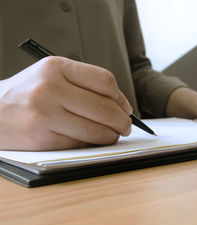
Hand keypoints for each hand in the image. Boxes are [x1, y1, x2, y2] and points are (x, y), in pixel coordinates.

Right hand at [0, 56, 132, 150]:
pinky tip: (91, 140)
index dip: (121, 98)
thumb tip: (123, 106)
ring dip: (111, 136)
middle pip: (105, 109)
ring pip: (97, 131)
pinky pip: (81, 144)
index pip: (105, 81)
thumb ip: (86, 84)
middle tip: (126, 127)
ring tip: (112, 135)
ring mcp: (46, 115)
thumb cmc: (30, 92)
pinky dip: (92, 144)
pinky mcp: (43, 139)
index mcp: (56, 67)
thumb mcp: (53, 75)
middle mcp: (51, 89)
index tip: (125, 108)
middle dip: (123, 122)